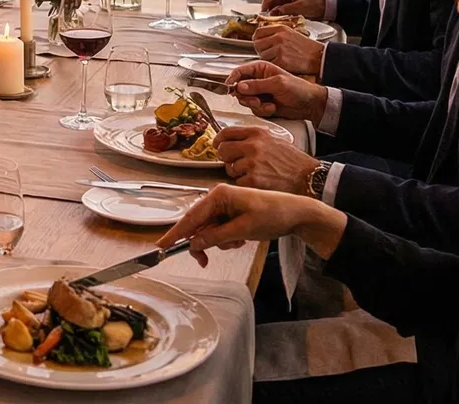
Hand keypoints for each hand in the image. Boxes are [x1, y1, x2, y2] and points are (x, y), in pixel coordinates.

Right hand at [155, 185, 348, 263]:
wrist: (296, 213)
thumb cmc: (273, 215)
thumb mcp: (243, 230)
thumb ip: (215, 237)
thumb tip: (194, 244)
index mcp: (218, 195)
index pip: (190, 217)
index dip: (175, 233)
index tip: (161, 246)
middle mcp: (218, 197)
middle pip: (197, 225)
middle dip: (202, 243)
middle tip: (204, 262)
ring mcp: (224, 205)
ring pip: (208, 230)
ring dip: (218, 242)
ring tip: (237, 242)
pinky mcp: (231, 213)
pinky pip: (218, 230)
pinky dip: (226, 239)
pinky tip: (241, 239)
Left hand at [217, 125, 320, 193]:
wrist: (308, 177)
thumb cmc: (294, 161)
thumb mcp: (275, 140)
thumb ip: (255, 138)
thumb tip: (235, 141)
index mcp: (258, 134)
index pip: (227, 132)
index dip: (219, 139)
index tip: (217, 144)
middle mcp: (253, 146)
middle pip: (223, 150)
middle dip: (226, 158)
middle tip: (234, 163)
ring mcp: (252, 163)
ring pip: (230, 168)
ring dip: (237, 173)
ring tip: (253, 174)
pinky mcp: (253, 180)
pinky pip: (238, 182)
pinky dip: (245, 185)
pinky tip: (258, 182)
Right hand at [226, 61, 327, 121]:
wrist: (310, 104)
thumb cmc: (299, 88)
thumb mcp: (277, 83)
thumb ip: (257, 85)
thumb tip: (240, 86)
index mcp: (260, 69)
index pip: (240, 71)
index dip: (232, 79)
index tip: (229, 87)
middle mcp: (257, 80)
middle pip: (239, 88)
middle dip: (246, 96)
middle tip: (256, 100)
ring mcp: (259, 93)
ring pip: (245, 100)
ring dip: (255, 105)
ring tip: (268, 104)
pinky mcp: (262, 104)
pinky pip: (253, 109)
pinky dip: (262, 110)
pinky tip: (273, 108)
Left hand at [254, 26, 323, 76]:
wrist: (319, 57)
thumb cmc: (306, 47)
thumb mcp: (290, 33)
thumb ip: (275, 34)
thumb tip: (260, 37)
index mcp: (280, 28)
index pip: (258, 32)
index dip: (257, 39)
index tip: (261, 44)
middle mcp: (278, 37)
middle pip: (257, 44)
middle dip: (261, 50)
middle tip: (271, 54)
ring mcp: (279, 48)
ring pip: (262, 55)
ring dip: (268, 59)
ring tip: (280, 58)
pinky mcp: (281, 60)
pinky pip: (269, 64)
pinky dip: (274, 65)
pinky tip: (283, 64)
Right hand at [260, 0, 323, 18]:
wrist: (324, 8)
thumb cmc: (314, 4)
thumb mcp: (300, 7)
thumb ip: (286, 9)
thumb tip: (274, 12)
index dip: (265, 3)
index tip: (263, 12)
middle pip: (271, 1)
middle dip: (268, 10)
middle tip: (266, 19)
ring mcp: (286, 1)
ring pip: (274, 7)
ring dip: (273, 14)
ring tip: (272, 21)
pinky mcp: (288, 7)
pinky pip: (279, 11)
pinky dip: (278, 16)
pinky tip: (278, 21)